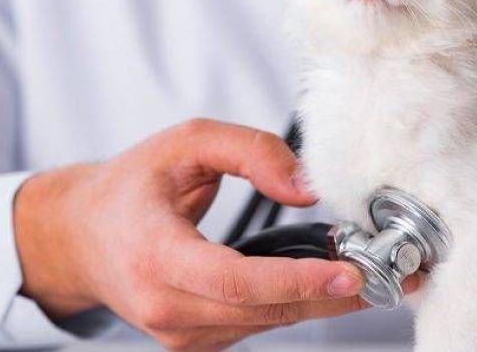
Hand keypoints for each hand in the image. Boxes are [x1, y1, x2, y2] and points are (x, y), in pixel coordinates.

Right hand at [13, 118, 366, 350]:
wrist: (83, 236)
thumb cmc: (131, 188)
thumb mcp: (185, 143)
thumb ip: (249, 151)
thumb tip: (306, 187)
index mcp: (154, 254)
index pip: (233, 281)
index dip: (296, 282)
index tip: (349, 273)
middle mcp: (164, 306)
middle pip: (264, 310)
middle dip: (334, 294)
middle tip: (393, 273)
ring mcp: (178, 333)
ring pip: (267, 323)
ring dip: (321, 300)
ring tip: (372, 273)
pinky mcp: (192, 340)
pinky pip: (255, 325)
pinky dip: (292, 303)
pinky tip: (323, 282)